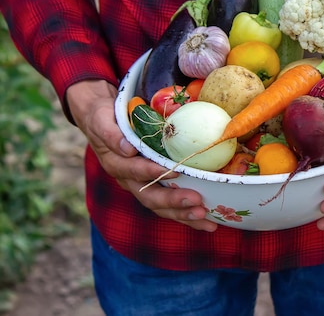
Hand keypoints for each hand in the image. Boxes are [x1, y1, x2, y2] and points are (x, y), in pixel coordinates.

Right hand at [66, 80, 217, 231]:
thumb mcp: (101, 119)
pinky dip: (187, 215)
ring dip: (184, 215)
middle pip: (150, 196)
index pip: (134, 171)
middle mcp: (128, 180)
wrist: (101, 122)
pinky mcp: (154, 188)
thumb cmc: (104, 117)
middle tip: (197, 202)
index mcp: (116, 163)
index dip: (153, 172)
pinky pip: (170, 206)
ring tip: (207, 220)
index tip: (175, 171)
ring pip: (162, 207)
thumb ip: (111, 133)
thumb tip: (127, 149)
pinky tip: (207, 221)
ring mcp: (141, 186)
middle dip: (174, 201)